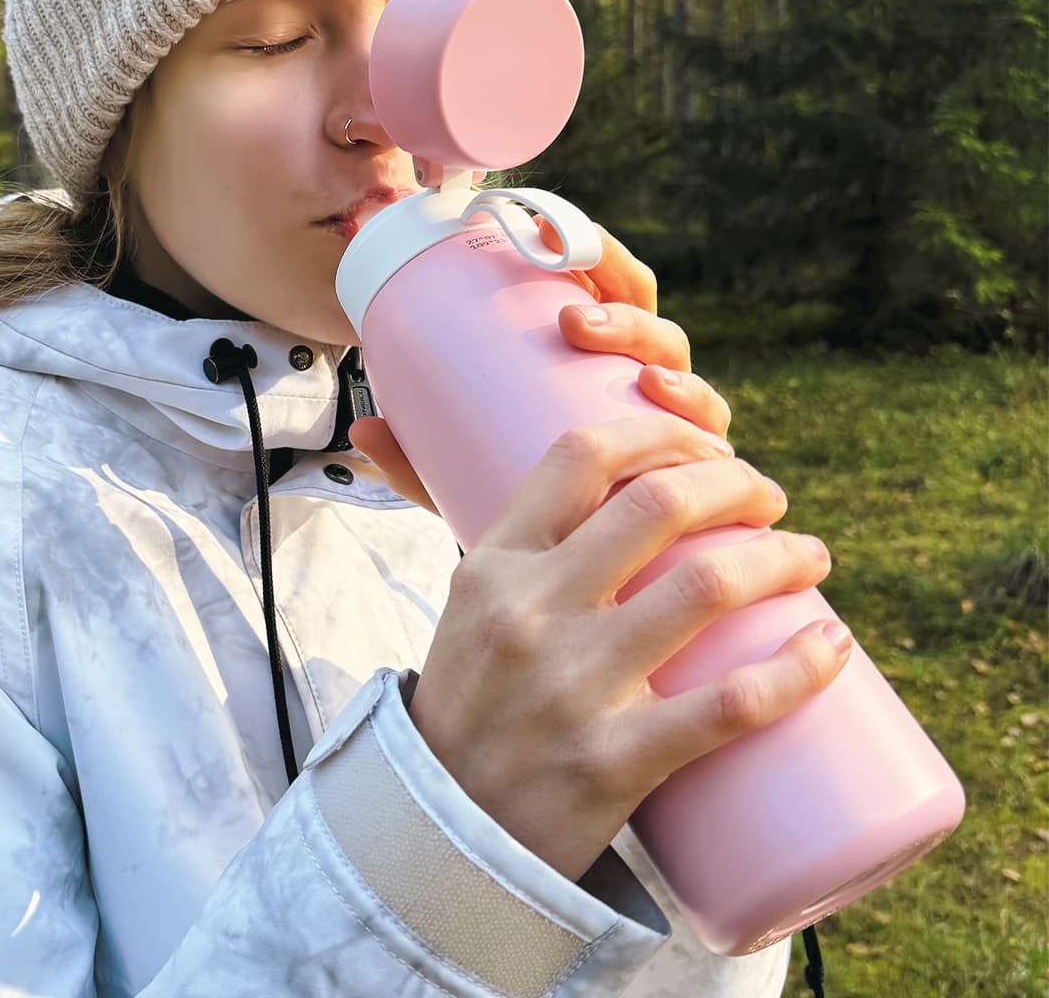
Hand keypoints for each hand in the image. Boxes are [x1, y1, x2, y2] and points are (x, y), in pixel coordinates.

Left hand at [350, 221, 730, 511]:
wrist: (572, 595)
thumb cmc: (523, 516)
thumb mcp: (464, 483)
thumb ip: (420, 461)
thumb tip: (360, 428)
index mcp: (590, 365)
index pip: (602, 288)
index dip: (589, 252)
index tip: (544, 237)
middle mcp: (635, 384)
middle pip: (644, 320)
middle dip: (617, 310)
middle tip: (570, 322)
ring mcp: (671, 424)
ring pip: (680, 368)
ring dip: (663, 360)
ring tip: (637, 373)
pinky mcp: (697, 470)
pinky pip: (713, 438)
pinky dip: (706, 424)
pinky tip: (695, 426)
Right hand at [408, 413, 846, 882]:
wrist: (442, 840)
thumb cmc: (472, 708)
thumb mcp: (470, 609)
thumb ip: (514, 547)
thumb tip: (554, 473)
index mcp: (492, 565)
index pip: (581, 456)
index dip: (662, 434)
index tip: (709, 445)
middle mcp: (529, 610)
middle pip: (657, 504)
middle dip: (735, 483)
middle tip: (769, 498)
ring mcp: (572, 686)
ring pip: (704, 587)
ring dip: (781, 558)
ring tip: (811, 556)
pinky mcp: (613, 761)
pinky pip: (729, 705)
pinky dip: (796, 668)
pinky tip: (832, 645)